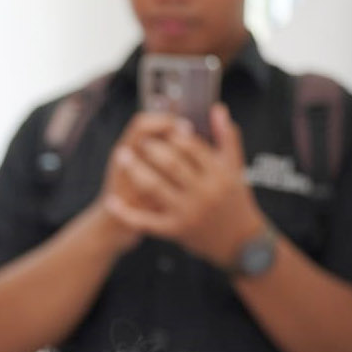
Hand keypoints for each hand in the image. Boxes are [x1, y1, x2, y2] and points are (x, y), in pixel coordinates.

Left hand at [105, 104, 266, 266]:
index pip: (192, 146)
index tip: (161, 128)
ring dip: (135, 170)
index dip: (173, 134)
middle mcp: (205, 192)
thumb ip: (227, 137)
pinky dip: (126, 212)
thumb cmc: (235, 200)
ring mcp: (188, 212)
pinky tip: (111, 202)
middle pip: (172, 164)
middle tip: (138, 141)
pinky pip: (146, 220)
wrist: (239, 243)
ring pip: (156, 187)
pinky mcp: (175, 230)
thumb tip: (216, 108)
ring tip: (121, 156)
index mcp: (220, 173)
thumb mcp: (235, 169)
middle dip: (151, 149)